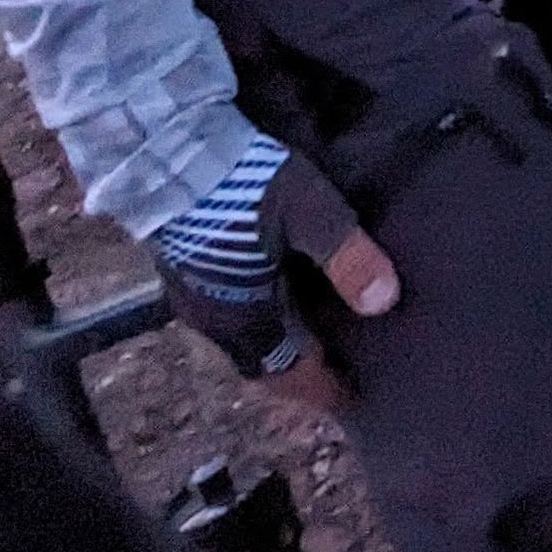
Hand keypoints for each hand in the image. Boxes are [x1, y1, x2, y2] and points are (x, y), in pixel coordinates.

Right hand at [152, 136, 395, 409]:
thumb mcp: (309, 213)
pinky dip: (256, 318)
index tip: (349, 400)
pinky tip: (273, 293)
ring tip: (310, 332)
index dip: (320, 389)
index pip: (286, 374)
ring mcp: (190, 297)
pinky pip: (225, 314)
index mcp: (243, 320)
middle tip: (334, 369)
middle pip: (260, 363)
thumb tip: (385, 303)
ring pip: (240, 339)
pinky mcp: (180, 270)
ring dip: (274, 345)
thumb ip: (347, 257)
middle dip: (296, 373)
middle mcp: (211, 321)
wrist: (167, 151)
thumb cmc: (244, 184)